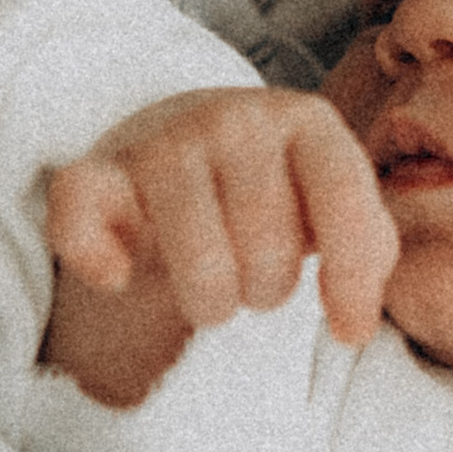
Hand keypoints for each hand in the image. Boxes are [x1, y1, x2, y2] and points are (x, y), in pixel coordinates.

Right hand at [43, 85, 395, 403]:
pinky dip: (97, 259)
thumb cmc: (277, 190)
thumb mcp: (333, 203)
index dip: (351, 277)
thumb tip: (353, 323)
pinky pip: (83, 217)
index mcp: (306, 121)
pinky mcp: (99, 173)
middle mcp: (233, 119)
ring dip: (210, 301)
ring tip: (214, 280)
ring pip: (201, 267)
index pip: (342, 197)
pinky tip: (119, 278)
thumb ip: (369, 248)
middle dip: (268, 287)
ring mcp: (163, 142)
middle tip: (256, 273)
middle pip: (269, 252)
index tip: (349, 332)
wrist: (184, 145)